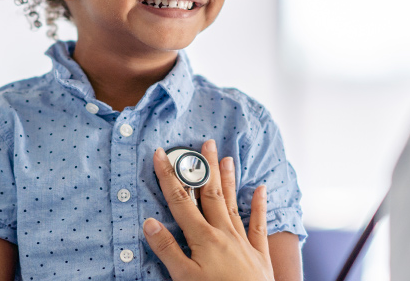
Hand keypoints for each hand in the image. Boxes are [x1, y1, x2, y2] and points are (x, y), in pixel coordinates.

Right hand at [143, 140, 274, 280]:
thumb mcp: (183, 277)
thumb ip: (167, 248)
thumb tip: (149, 222)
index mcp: (202, 238)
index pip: (180, 200)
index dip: (169, 176)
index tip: (161, 154)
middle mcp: (223, 233)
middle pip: (211, 194)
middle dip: (205, 168)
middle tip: (205, 142)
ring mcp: (243, 241)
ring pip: (233, 203)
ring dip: (229, 179)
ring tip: (226, 157)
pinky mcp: (260, 253)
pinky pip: (259, 224)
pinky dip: (259, 206)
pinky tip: (261, 189)